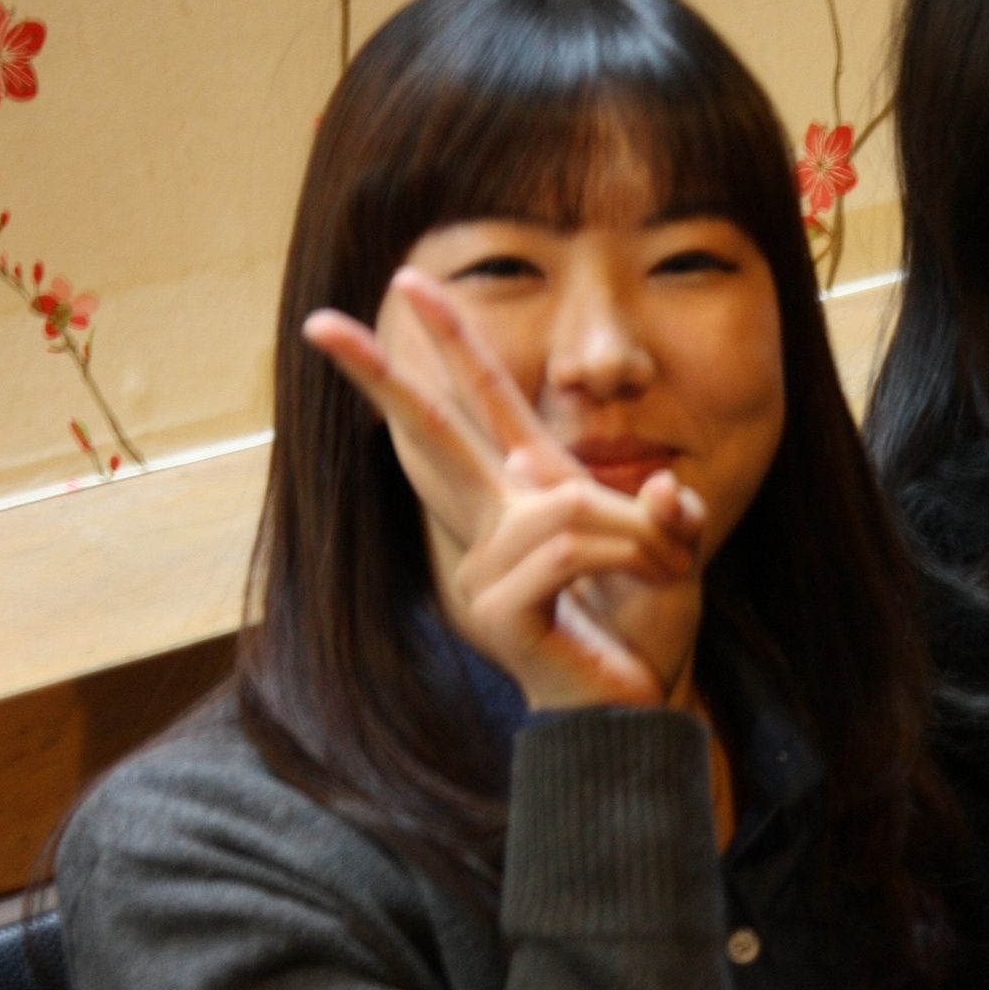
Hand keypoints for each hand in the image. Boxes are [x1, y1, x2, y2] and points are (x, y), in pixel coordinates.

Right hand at [303, 269, 706, 708]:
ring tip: (664, 562)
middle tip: (317, 323)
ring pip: (559, 503)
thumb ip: (666, 511)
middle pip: (432, 435)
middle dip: (382, 376)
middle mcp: (493, 523)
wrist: (636, 707)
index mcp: (526, 493)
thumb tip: (659, 488)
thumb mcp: (671, 550)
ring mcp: (484, 569)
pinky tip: (648, 578)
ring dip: (632, 529)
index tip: (409, 282)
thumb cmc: (644, 627)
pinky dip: (626, 554)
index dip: (452, 342)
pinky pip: (565, 547)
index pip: (481, 405)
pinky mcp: (497, 608)